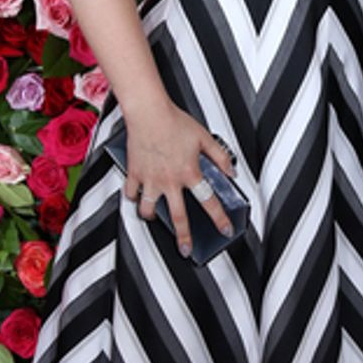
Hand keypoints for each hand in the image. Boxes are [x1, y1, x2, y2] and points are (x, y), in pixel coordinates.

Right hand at [124, 106, 236, 256]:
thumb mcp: (205, 137)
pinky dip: (133, 197)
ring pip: (148, 210)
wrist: (148, 112)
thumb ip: (221, 157)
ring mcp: (150, 179)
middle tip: (186, 250)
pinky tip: (137, 198)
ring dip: (151, 217)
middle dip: (184, 238)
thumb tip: (232, 171)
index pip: (209, 202)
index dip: (220, 219)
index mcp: (189, 173)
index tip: (225, 230)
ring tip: (153, 218)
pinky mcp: (135, 174)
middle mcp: (170, 181)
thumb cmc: (174, 121)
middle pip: (178, 217)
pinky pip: (131, 193)